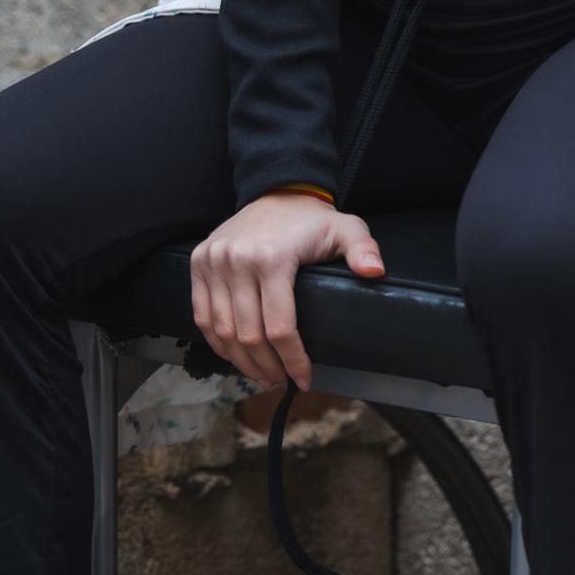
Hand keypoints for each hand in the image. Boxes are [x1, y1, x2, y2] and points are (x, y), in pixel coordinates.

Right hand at [190, 190, 385, 392]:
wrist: (276, 191)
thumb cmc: (311, 220)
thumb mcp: (346, 229)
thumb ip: (363, 249)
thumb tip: (375, 272)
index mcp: (272, 256)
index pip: (280, 326)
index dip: (292, 360)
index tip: (304, 378)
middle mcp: (237, 259)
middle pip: (249, 334)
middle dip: (267, 367)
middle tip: (282, 382)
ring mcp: (214, 261)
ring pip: (222, 331)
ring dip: (241, 362)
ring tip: (262, 376)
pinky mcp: (199, 263)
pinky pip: (202, 315)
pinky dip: (217, 342)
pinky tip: (236, 356)